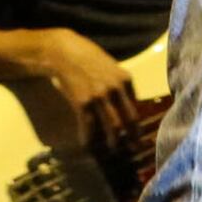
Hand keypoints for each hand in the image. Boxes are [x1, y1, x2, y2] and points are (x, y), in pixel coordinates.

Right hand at [28, 27, 142, 153]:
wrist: (63, 52)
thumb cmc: (87, 57)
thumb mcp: (110, 66)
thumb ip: (119, 83)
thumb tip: (126, 102)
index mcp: (125, 79)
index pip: (135, 106)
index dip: (136, 122)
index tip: (137, 133)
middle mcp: (115, 89)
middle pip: (129, 120)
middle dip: (132, 137)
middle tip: (134, 147)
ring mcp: (99, 97)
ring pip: (112, 127)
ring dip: (114, 141)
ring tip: (114, 149)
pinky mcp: (83, 103)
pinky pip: (89, 126)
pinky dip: (88, 138)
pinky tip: (87, 145)